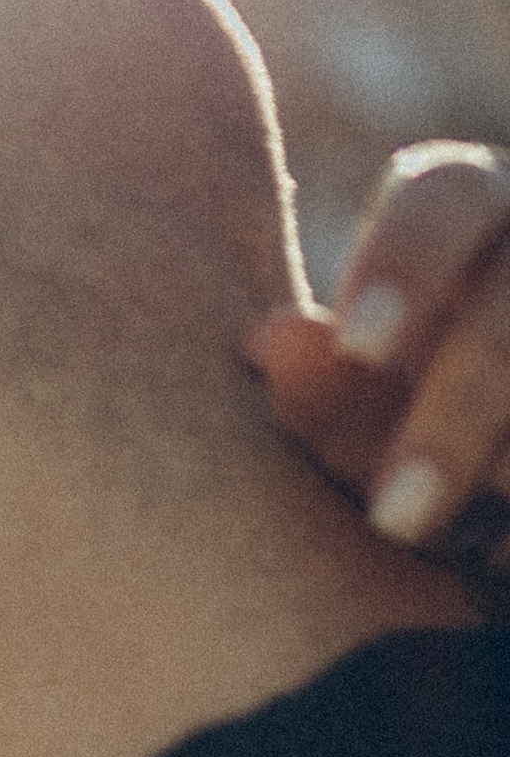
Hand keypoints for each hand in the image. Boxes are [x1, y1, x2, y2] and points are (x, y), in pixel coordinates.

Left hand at [246, 142, 509, 574]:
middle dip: (454, 417)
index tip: (358, 347)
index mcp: (471, 213)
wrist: (485, 473)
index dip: (407, 264)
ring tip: (469, 546)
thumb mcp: (364, 411)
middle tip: (394, 519)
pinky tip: (501, 557)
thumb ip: (322, 389)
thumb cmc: (403, 425)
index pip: (446, 199)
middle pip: (509, 305)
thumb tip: (269, 342)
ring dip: (506, 466)